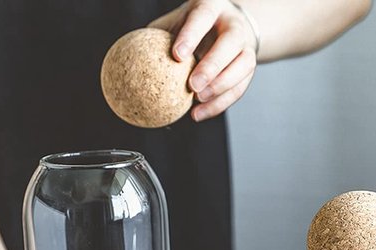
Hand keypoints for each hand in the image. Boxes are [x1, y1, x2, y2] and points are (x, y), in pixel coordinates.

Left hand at [149, 0, 257, 120]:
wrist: (228, 27)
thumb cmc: (192, 27)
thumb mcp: (174, 23)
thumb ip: (157, 38)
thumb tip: (126, 56)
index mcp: (212, 6)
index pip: (203, 17)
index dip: (191, 36)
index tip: (177, 56)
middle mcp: (234, 24)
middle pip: (230, 43)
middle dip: (212, 66)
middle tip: (193, 86)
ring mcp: (245, 47)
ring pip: (242, 67)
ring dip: (220, 88)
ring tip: (197, 102)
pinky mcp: (249, 68)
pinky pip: (239, 88)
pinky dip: (220, 104)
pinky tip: (199, 114)